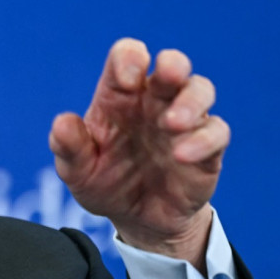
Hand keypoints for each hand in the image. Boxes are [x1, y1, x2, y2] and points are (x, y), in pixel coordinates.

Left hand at [48, 38, 229, 270]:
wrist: (138, 221)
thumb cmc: (105, 182)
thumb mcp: (77, 171)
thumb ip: (68, 147)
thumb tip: (62, 123)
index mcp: (120, 96)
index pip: (126, 57)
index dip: (129, 58)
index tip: (127, 80)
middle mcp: (154, 101)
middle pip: (173, 64)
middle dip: (173, 63)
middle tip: (167, 75)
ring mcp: (184, 122)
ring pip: (201, 90)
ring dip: (191, 101)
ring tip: (172, 124)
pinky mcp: (208, 148)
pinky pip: (217, 132)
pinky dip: (203, 139)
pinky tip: (182, 156)